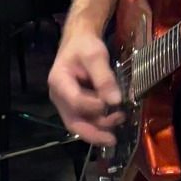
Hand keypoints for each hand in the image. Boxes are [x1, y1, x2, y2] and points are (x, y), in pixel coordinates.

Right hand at [48, 29, 122, 146]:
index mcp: (59, 82)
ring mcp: (67, 103)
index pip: (75, 101)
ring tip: (121, 118)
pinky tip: (116, 116)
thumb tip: (115, 101)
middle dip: (93, 133)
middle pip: (73, 122)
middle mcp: (59, 96)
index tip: (114, 104)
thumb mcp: (95, 56)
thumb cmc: (84, 45)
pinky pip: (87, 118)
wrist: (79, 41)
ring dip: (100, 126)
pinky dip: (100, 121)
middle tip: (112, 139)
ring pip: (81, 123)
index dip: (94, 106)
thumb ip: (104, 78)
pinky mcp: (76, 105)